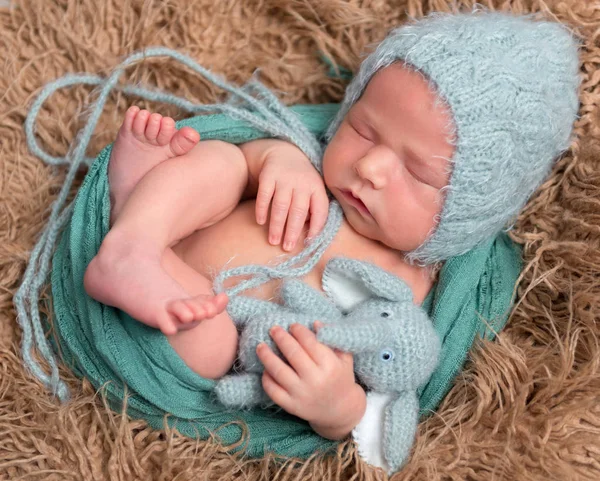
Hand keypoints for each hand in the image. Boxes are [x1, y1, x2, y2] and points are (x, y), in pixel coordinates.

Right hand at [255, 152, 328, 251]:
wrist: (284, 152)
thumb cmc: (300, 180)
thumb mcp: (312, 190)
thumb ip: (313, 209)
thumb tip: (309, 236)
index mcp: (316, 188)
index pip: (320, 210)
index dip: (316, 227)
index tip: (309, 243)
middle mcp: (302, 182)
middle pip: (298, 210)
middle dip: (293, 231)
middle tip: (287, 248)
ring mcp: (285, 178)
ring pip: (281, 205)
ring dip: (277, 225)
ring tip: (273, 241)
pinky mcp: (268, 175)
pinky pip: (265, 195)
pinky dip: (262, 209)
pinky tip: (260, 222)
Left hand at [257, 321, 365, 439]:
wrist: (340, 411)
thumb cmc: (341, 378)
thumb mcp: (344, 357)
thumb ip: (332, 339)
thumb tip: (315, 323)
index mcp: (330, 366)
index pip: (310, 343)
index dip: (299, 331)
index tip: (292, 325)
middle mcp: (315, 380)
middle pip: (293, 354)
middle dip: (281, 338)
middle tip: (273, 328)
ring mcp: (302, 394)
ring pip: (279, 372)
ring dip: (267, 356)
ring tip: (260, 346)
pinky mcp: (292, 406)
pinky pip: (273, 391)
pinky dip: (266, 379)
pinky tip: (265, 369)